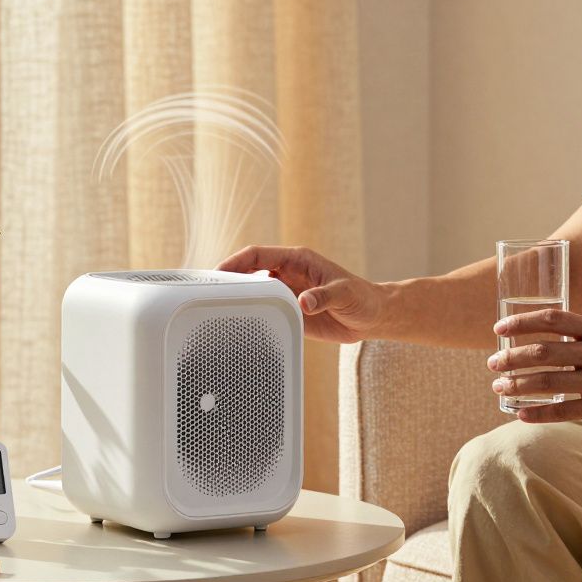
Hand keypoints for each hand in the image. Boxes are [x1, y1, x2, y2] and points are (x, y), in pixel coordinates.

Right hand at [216, 245, 388, 343]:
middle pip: (249, 272)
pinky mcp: (291, 313)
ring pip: (254, 293)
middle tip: (208, 293)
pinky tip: (240, 327)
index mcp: (298, 260)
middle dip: (228, 280)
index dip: (235, 262)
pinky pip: (266, 313)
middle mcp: (289, 275)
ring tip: (216, 311)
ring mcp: (288, 294)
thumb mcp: (345, 294)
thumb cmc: (363, 298)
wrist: (374, 318)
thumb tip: (304, 302)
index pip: (258, 254)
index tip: (218, 271)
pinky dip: (252, 317)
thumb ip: (324, 297)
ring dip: (238, 300)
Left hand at [486, 308, 581, 427]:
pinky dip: (537, 412)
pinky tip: (520, 413)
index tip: (498, 329)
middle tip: (492, 365)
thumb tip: (543, 338)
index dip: (520, 322)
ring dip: (516, 385)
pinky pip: (563, 411)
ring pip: (547, 382)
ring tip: (499, 388)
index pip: (552, 319)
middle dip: (510, 358)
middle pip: (542, 352)